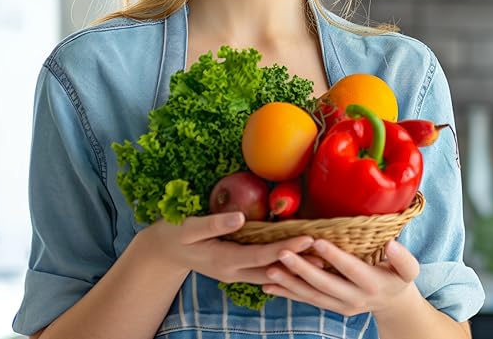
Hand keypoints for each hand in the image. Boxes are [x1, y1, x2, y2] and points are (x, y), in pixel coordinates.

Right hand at [133, 211, 319, 284]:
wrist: (163, 253)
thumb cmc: (173, 234)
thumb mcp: (187, 227)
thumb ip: (213, 223)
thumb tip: (241, 218)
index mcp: (224, 260)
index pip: (262, 255)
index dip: (287, 247)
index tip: (309, 238)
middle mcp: (234, 272)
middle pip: (274, 268)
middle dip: (301, 262)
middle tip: (329, 254)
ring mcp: (236, 274)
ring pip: (272, 273)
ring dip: (296, 267)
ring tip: (324, 259)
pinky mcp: (239, 270)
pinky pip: (266, 271)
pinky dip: (284, 266)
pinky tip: (301, 261)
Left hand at [262, 239, 420, 315]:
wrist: (393, 304)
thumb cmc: (398, 278)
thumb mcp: (409, 270)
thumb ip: (403, 258)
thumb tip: (392, 244)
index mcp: (372, 284)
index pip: (350, 268)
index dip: (333, 256)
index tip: (317, 241)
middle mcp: (354, 298)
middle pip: (324, 284)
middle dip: (302, 269)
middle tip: (283, 253)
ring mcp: (340, 306)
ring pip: (311, 295)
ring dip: (289, 284)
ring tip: (270, 271)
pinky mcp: (330, 307)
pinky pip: (306, 300)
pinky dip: (286, 293)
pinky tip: (268, 285)